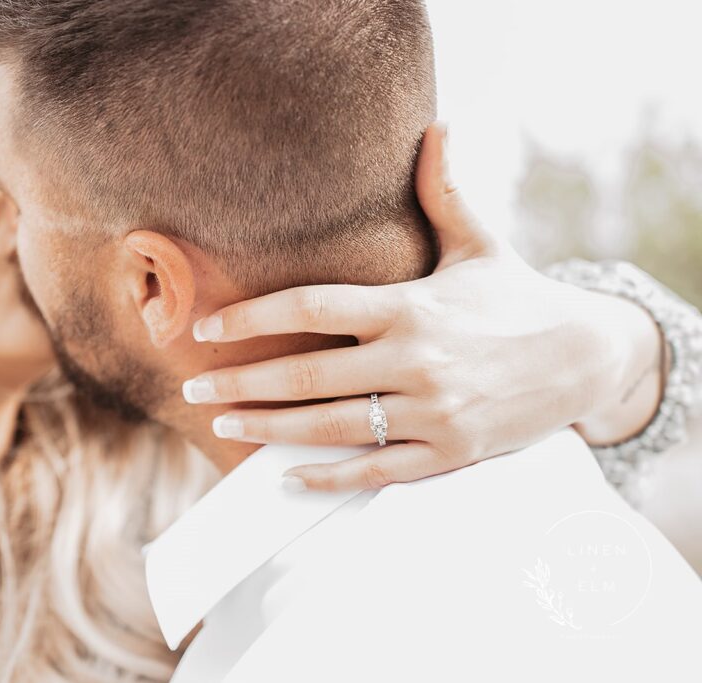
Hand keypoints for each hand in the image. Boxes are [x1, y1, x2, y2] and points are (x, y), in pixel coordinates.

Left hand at [183, 122, 663, 491]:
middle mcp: (414, 360)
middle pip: (305, 374)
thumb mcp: (479, 243)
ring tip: (223, 427)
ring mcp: (431, 411)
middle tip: (195, 388)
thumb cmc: (518, 298)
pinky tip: (288, 477)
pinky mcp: (448, 452)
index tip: (209, 327)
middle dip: (241, 383)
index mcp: (409, 306)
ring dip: (268, 430)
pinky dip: (329, 477)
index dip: (252, 316)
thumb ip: (445, 192)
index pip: (311, 307)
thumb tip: (436, 126)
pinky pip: (376, 470)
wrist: (587, 357)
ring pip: (330, 427)